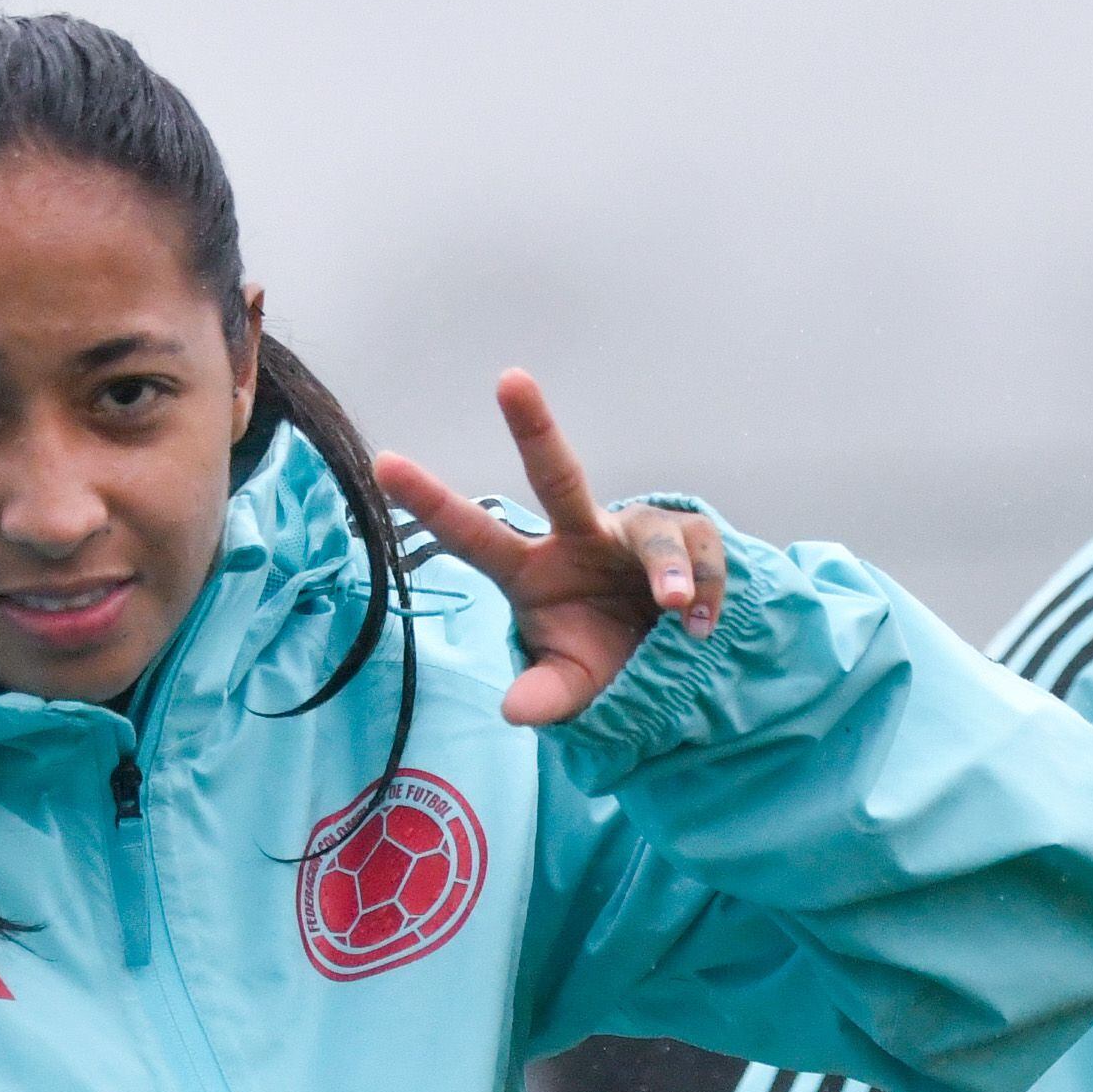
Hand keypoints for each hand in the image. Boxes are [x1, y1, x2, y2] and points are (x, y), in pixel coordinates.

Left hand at [372, 369, 724, 726]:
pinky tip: (702, 627)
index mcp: (530, 569)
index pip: (474, 534)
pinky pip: (701, 555)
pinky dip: (708, 591)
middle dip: (533, 427)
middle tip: (509, 379)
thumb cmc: (602, 656)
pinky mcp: (688, 537)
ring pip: (654, 534)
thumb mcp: (572, 684)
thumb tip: (515, 712)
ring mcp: (633, 533)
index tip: (384, 463)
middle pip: (557, 476)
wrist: (670, 658)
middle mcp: (578, 537)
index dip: (431, 502)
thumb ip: (546, 695)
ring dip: (668, 570)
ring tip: (678, 609)